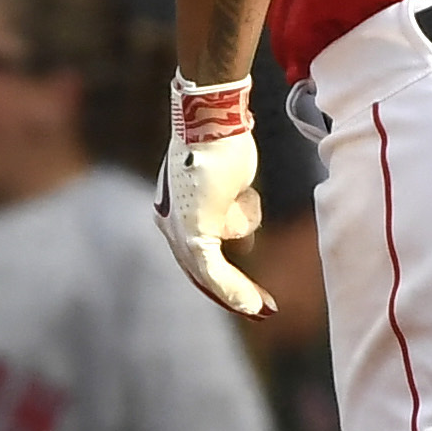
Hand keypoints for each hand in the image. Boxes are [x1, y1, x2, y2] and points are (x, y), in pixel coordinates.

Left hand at [154, 79, 272, 318]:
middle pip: (201, 271)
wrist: (213, 120)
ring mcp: (179, 229)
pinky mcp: (193, 232)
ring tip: (240, 190)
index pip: (196, 255)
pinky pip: (213, 271)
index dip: (223, 279)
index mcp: (173, 210)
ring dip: (242, 236)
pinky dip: (235, 290)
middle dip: (233, 293)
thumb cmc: (223, 143)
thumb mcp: (229, 184)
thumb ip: (231, 214)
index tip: (249, 294)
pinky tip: (254, 306)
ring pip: (216, 263)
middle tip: (263, 310)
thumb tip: (244, 241)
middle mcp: (169, 222)